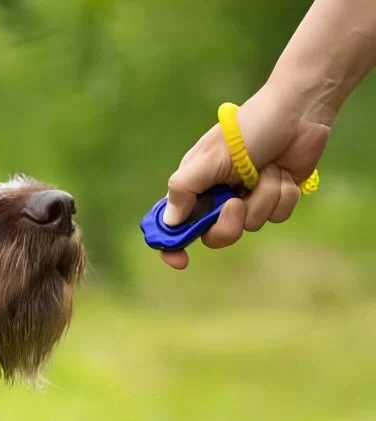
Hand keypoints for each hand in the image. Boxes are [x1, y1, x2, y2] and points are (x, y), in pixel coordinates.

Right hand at [160, 83, 329, 268]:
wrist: (297, 113)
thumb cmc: (248, 128)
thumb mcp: (209, 157)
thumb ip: (184, 188)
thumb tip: (170, 221)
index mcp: (194, 184)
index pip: (174, 222)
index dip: (172, 243)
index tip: (180, 260)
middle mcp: (217, 195)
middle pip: (215, 235)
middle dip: (229, 223)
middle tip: (237, 203)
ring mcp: (247, 198)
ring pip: (251, 225)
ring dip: (263, 198)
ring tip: (267, 170)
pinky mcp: (274, 198)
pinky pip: (276, 216)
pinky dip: (282, 195)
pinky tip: (283, 173)